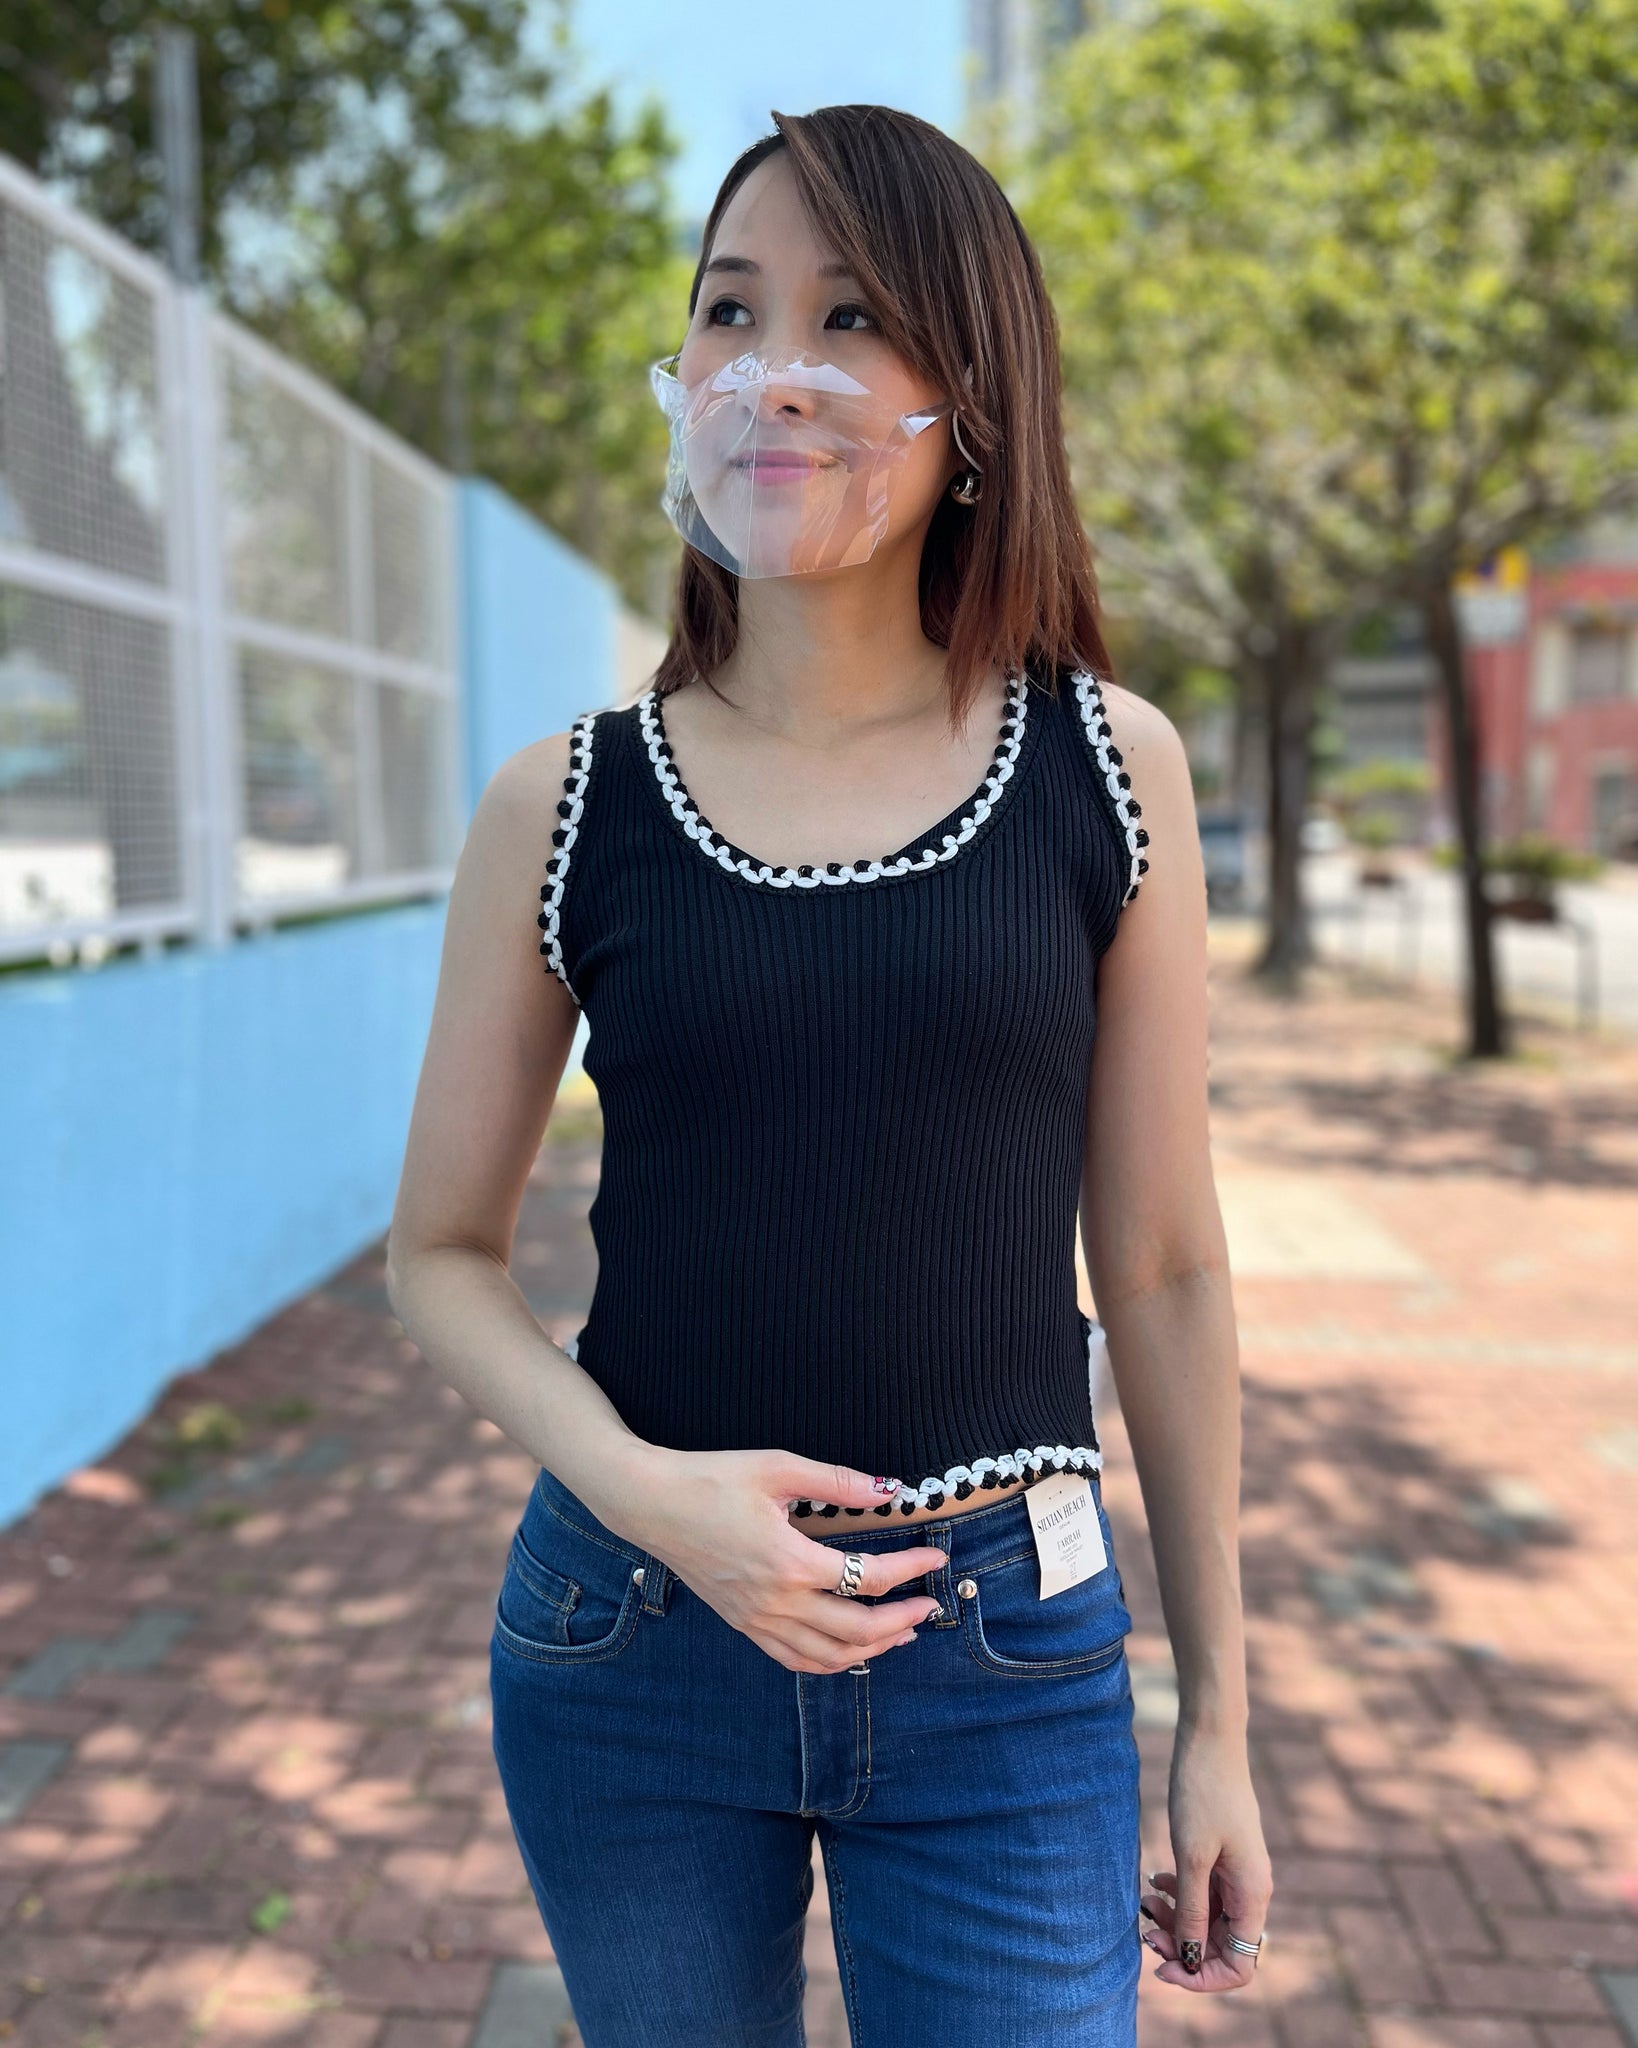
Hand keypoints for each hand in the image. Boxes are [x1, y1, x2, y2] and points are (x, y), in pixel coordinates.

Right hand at [603, 1445, 945, 1672]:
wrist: (648, 1502)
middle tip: (930, 1604)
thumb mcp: (777, 1467)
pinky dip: (830, 1661)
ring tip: (902, 1633)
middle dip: (903, 1620)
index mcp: (791, 1562)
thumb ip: (838, 1481)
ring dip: (873, 1649)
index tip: (936, 1558)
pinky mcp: (742, 1624)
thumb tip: (890, 1488)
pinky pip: (794, 1659)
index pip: (871, 1577)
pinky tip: (848, 1650)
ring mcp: (757, 1620)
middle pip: (858, 1629)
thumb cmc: (710, 1478)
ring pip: (829, 1655)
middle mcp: (777, 1602)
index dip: (911, 1570)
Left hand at [1139, 1725, 1272, 1992]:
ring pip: (1207, 1920)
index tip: (1163, 1968)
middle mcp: (1250, 1891)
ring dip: (1175, 1921)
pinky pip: (1202, 1894)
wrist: (1209, 1739)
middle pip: (1220, 1946)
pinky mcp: (1221, 1857)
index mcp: (1253, 1895)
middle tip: (1144, 1933)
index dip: (1202, 1977)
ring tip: (1143, 1904)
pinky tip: (1155, 1881)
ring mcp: (1236, 1874)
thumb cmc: (1203, 1793)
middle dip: (1181, 1948)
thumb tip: (1189, 1960)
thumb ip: (1191, 1911)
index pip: (1239, 1965)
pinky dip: (1178, 1896)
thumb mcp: (1192, 1856)